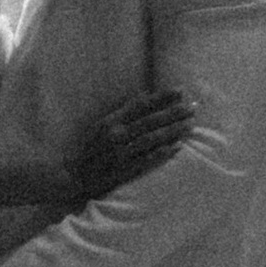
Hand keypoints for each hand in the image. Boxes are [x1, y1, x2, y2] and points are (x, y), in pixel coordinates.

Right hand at [62, 89, 194, 206]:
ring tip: (190, 125)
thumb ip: (123, 113)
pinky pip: (146, 161)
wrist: (72, 176)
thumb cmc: (89, 150)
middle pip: (150, 121)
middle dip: (174, 113)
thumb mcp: (101, 126)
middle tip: (193, 107)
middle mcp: (115, 135)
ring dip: (172, 131)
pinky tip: (178, 148)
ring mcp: (119, 154)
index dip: (162, 97)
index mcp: (110, 121)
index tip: (180, 91)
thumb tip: (145, 97)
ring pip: (151, 139)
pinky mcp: (122, 171)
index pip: (141, 105)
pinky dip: (162, 153)